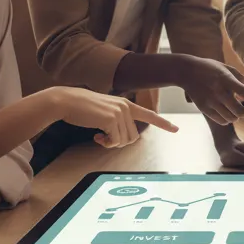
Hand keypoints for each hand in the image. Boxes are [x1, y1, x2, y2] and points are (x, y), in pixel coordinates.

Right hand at [55, 87, 177, 147]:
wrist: (67, 101)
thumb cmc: (83, 108)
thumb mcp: (105, 110)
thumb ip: (117, 120)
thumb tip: (123, 138)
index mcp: (127, 104)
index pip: (149, 114)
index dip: (163, 123)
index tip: (176, 129)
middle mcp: (126, 107)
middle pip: (133, 136)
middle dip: (119, 142)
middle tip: (104, 139)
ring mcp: (120, 113)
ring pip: (125, 140)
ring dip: (112, 143)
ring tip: (99, 136)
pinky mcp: (111, 119)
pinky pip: (115, 141)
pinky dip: (106, 143)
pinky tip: (95, 136)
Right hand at [174, 56, 243, 124]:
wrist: (187, 71)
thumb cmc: (210, 68)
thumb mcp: (226, 67)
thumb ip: (241, 77)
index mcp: (227, 80)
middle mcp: (219, 92)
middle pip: (239, 112)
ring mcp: (211, 101)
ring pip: (231, 118)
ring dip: (236, 117)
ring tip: (233, 111)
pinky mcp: (204, 108)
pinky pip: (221, 121)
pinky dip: (227, 119)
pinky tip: (225, 113)